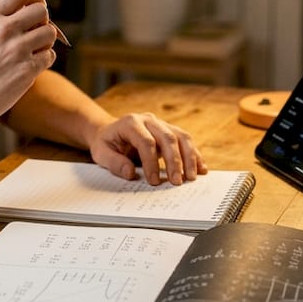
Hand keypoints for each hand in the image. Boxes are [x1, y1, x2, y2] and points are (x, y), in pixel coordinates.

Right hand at [0, 0, 56, 124]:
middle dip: (43, 21)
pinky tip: (29, 67)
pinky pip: (49, 56)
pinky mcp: (27, 70)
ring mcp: (16, 49)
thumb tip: (29, 11)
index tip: (36, 7)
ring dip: (45, 42)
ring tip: (31, 53)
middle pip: (41, 10)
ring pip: (50, 33)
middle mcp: (3, 29)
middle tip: (34, 34)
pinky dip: (44, 61)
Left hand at [86, 113, 207, 185]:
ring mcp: (162, 123)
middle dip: (174, 161)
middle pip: (167, 138)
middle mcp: (149, 120)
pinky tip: (201, 168)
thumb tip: (130, 173)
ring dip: (189, 158)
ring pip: (181, 137)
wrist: (110, 131)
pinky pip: (186, 140)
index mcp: (131, 122)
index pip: (146, 142)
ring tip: (192, 177)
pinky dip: (195, 155)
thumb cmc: (106, 143)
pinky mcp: (170, 130)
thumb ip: (114, 163)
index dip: (151, 162)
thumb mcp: (101, 153)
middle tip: (177, 182)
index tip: (153, 181)